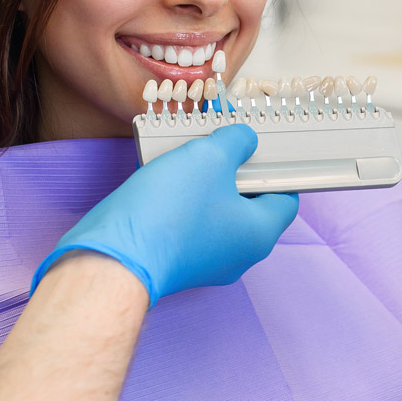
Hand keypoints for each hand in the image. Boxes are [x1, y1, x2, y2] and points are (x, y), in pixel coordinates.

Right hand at [32, 124, 298, 307]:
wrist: (115, 253)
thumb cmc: (170, 209)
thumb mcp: (210, 156)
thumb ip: (236, 142)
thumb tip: (245, 139)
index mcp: (259, 233)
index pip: (285, 196)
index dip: (274, 166)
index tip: (258, 145)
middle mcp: (238, 254)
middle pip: (248, 203)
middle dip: (233, 170)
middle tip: (218, 144)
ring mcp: (205, 261)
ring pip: (215, 212)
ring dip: (204, 183)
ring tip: (187, 155)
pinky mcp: (175, 260)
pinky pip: (189, 224)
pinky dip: (182, 200)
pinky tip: (165, 178)